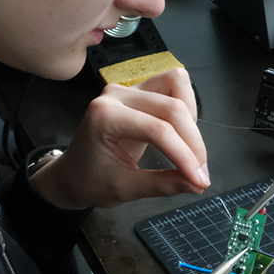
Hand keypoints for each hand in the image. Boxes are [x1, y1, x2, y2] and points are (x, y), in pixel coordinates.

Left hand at [31, 69, 208, 209]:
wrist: (73, 173)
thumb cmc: (90, 180)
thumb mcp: (124, 189)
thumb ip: (162, 185)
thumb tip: (197, 183)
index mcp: (105, 117)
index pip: (158, 130)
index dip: (185, 155)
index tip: (199, 180)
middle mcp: (117, 95)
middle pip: (172, 106)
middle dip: (193, 142)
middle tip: (200, 173)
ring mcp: (128, 89)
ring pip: (177, 84)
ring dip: (191, 119)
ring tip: (190, 150)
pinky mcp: (138, 90)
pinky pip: (172, 85)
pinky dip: (185, 108)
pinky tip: (182, 135)